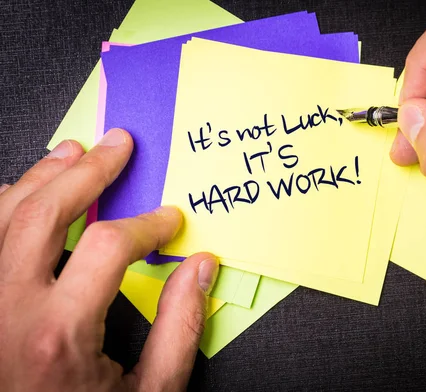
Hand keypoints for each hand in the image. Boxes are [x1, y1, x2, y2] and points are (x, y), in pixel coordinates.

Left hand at [0, 129, 218, 390]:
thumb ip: (179, 326)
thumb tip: (200, 268)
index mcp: (59, 335)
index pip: (112, 244)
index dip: (150, 223)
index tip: (169, 220)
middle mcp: (6, 313)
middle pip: (45, 212)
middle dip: (88, 171)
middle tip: (116, 145)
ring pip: (0, 216)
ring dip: (40, 177)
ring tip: (71, 154)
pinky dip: (1, 208)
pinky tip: (21, 195)